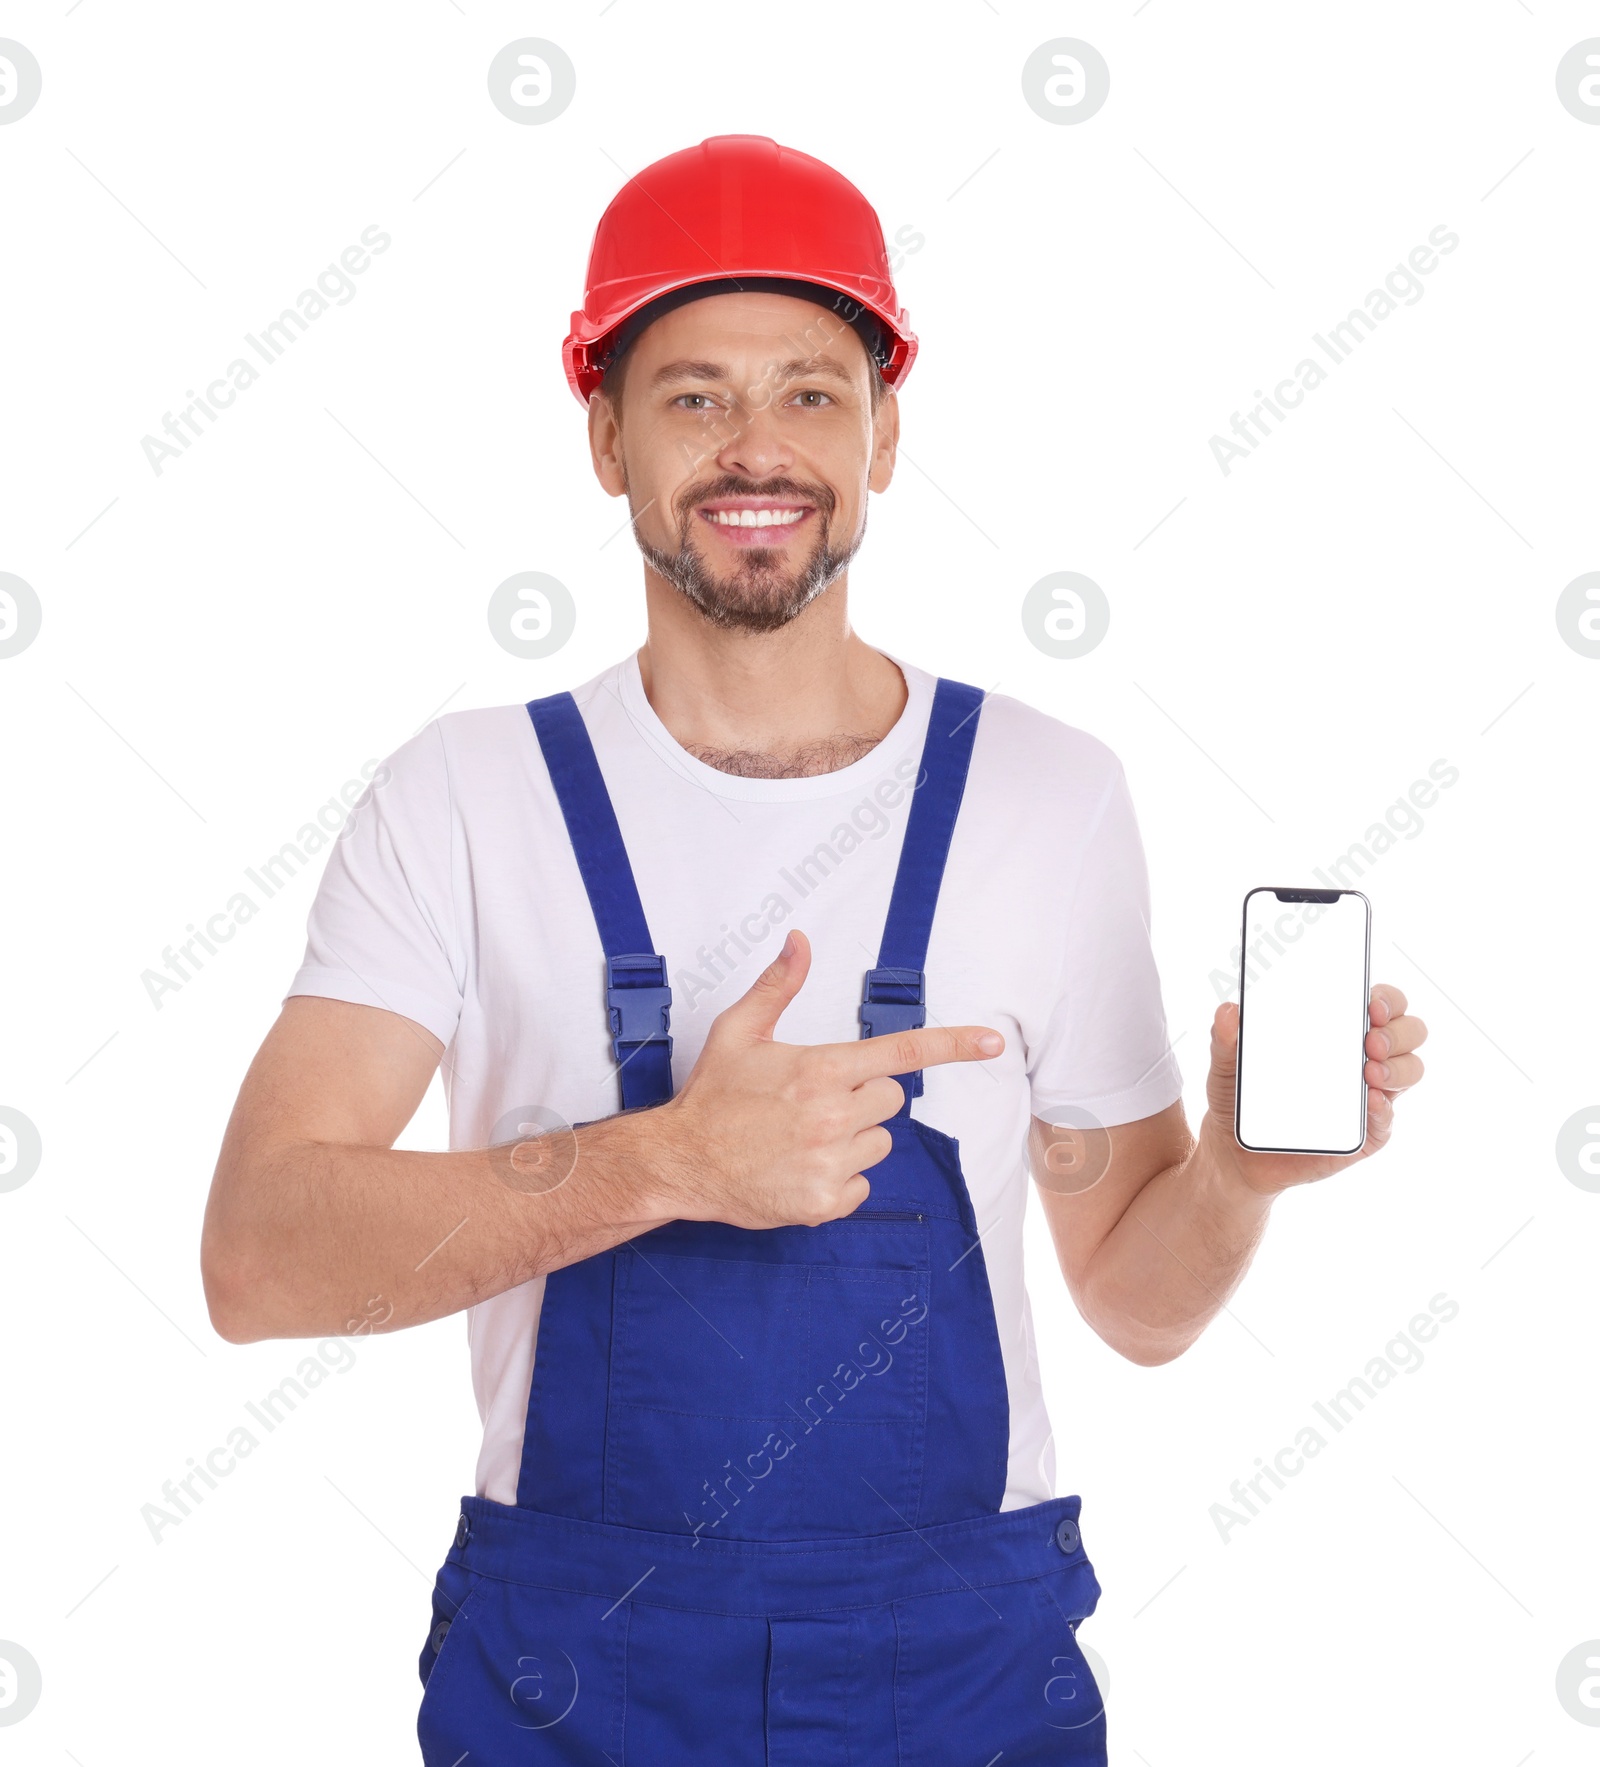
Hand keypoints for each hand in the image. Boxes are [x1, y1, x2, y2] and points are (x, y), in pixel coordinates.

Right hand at [649, 929, 1004, 1229]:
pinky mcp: (824, 1202)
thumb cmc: (712, 1096)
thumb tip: (799, 941)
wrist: (680, 1162)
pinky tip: (800, 1166)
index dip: (954, 1045)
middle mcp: (832, 1117)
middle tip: (815, 1100)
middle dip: (863, 1096)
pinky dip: (838, 1177)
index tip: (992, 1042)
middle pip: (891, 1099)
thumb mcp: (739, 1031)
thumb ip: (778, 985)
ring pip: (880, 1142)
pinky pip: (861, 1183)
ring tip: (802, 1136)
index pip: (903, 1053)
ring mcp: (830, 1162)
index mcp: (821, 1070)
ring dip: (853, 1138)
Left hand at [1201, 984, 1427, 1197]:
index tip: (1370, 1002)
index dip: (1386, 998)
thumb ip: (1223, 1038)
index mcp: (1337, 1031)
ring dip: (1399, 1066)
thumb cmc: (1240, 1097)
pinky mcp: (1364, 1134)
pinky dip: (1384, 1109)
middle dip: (1398, 1030)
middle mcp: (1362, 1058)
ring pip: (1410, 1070)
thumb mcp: (1225, 1066)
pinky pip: (1387, 1121)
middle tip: (1370, 1039)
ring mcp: (1368, 1096)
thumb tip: (1228, 1011)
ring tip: (1369, 1069)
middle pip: (1409, 1032)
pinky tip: (1369, 1101)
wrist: (1235, 1151)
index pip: (1382, 1003)